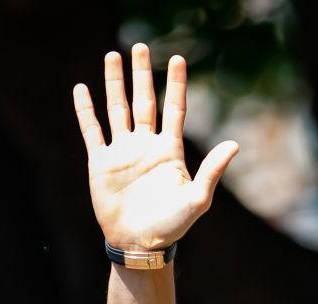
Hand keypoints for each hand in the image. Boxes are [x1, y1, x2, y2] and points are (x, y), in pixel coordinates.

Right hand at [72, 43, 238, 249]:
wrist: (141, 243)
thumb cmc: (173, 225)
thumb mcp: (198, 198)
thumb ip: (213, 170)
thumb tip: (235, 144)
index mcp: (170, 151)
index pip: (174, 108)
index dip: (176, 84)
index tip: (178, 59)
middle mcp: (146, 146)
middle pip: (145, 100)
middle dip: (142, 73)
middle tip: (140, 46)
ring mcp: (123, 152)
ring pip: (118, 108)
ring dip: (114, 83)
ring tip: (113, 56)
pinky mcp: (101, 162)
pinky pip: (93, 130)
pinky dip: (86, 110)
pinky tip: (82, 89)